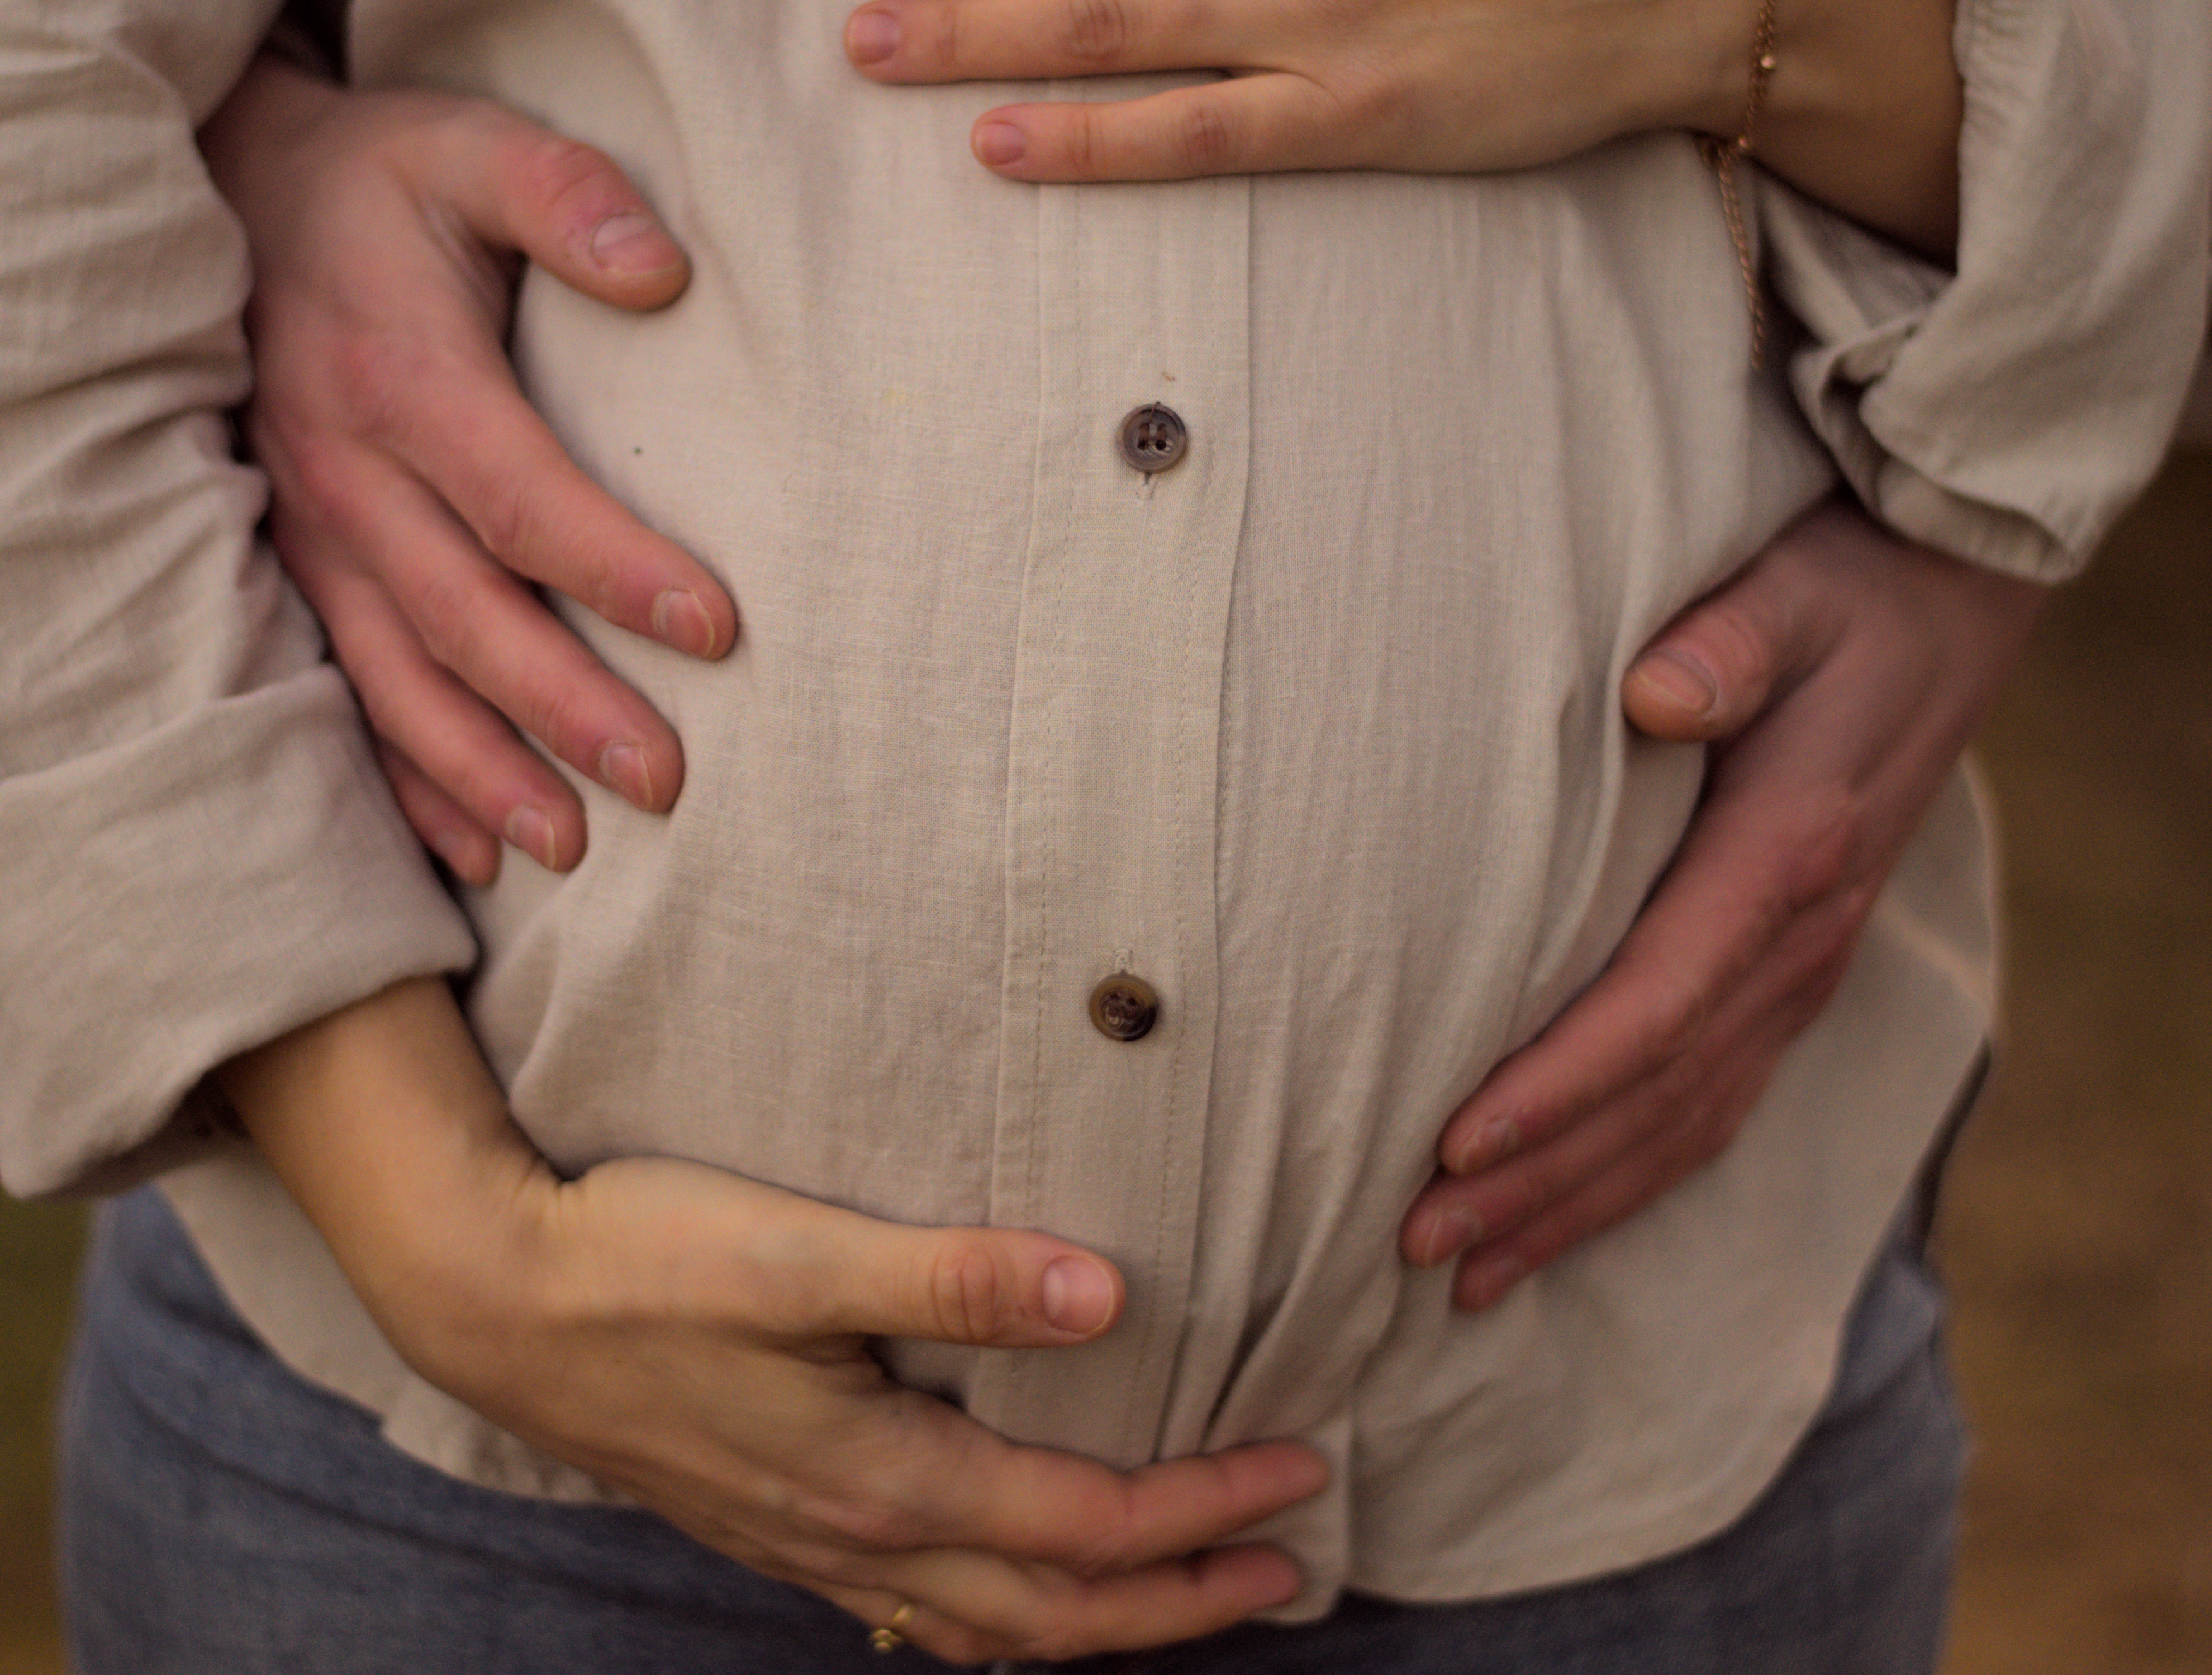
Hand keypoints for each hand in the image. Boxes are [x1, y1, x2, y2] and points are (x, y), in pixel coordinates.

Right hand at [201, 57, 737, 883]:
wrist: (238, 193)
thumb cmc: (385, 180)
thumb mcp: (471, 146)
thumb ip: (567, 194)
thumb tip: (665, 270)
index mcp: (403, 378)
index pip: (522, 498)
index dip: (617, 569)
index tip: (717, 632)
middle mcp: (348, 473)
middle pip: (465, 615)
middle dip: (562, 708)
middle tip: (663, 783)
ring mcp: (313, 530)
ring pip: (398, 676)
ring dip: (481, 771)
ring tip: (570, 847)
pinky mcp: (299, 562)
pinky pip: (343, 688)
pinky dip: (402, 779)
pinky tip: (467, 851)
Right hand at [221, 980, 1326, 1665]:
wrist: (496, 1300)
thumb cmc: (646, 1259)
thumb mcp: (802, 1254)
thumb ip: (956, 1277)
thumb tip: (1110, 1297)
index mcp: (883, 1477)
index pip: (1087, 1526)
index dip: (1203, 1510)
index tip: (1301, 1473)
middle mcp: (856, 1537)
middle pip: (1054, 1612)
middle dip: (1181, 1600)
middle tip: (1287, 1571)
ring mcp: (810, 1546)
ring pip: (989, 1628)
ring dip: (1100, 1621)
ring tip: (1183, 1592)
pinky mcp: (777, 1522)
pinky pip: (918, 1612)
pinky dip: (999, 1616)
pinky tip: (1009, 1586)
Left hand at [1401, 500, 2044, 1307]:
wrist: (1942, 612)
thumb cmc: (1838, 596)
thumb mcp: (1789, 595)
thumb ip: (1728, 645)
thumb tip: (1656, 698)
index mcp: (1785, 857)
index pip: (1658, 1002)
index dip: (1557, 1084)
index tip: (1456, 1141)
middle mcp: (1797, 942)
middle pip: (1656, 1096)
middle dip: (1537, 1180)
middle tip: (1417, 1240)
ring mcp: (1799, 973)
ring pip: (1682, 1126)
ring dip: (1573, 1205)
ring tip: (1463, 1274)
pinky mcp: (1787, 980)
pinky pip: (1710, 1108)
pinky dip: (1631, 1181)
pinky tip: (1559, 1226)